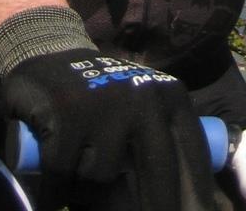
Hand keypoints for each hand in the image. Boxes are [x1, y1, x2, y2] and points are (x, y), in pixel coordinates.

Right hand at [0, 48, 217, 209]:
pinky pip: (63, 176)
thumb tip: (181, 206)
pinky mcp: (67, 114)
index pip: (191, 160)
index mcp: (171, 98)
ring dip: (86, 185)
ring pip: (103, 177)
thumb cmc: (103, 97)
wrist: (49, 49)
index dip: (196, 199)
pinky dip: (53, 192)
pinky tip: (51, 195)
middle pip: (157, 176)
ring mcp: (105, 104)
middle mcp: (144, 97)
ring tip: (77, 165)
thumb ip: (160, 147)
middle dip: (157, 207)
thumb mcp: (143, 113)